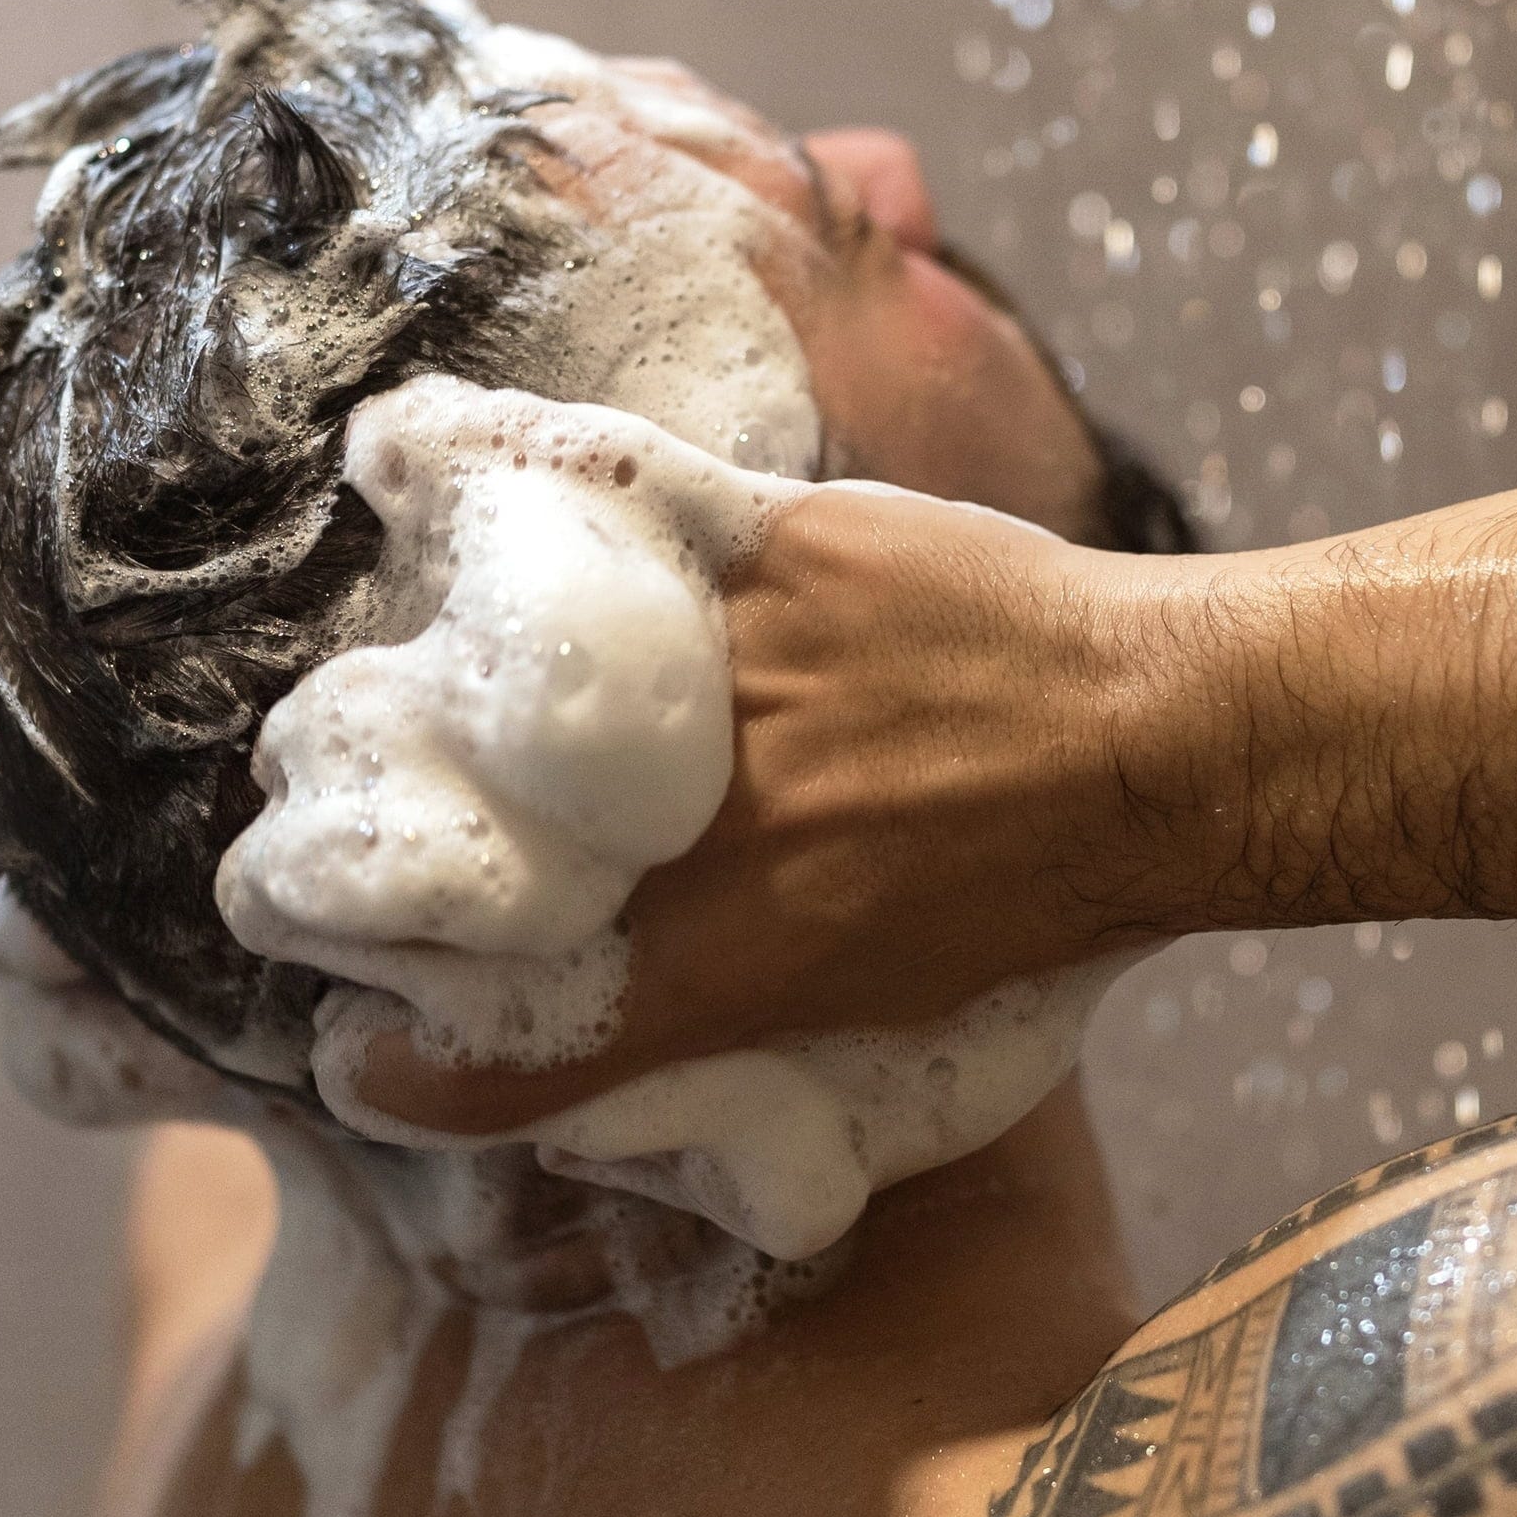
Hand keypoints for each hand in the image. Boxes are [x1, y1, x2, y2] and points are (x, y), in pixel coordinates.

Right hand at [334, 479, 1171, 1132]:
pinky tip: (402, 457)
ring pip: (477, 671)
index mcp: (717, 973)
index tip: (374, 1040)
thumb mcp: (879, 1032)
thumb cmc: (1047, 906)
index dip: (400, 1059)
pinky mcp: (762, 544)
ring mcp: (722, 675)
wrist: (1164, 747)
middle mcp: (694, 832)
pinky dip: (467, 465)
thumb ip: (724, 1033)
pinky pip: (580, 489)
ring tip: (384, 676)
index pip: (480, 1053)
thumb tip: (617, 1054)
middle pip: (439, 847)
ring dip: (411, 680)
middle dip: (353, 848)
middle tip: (353, 823)